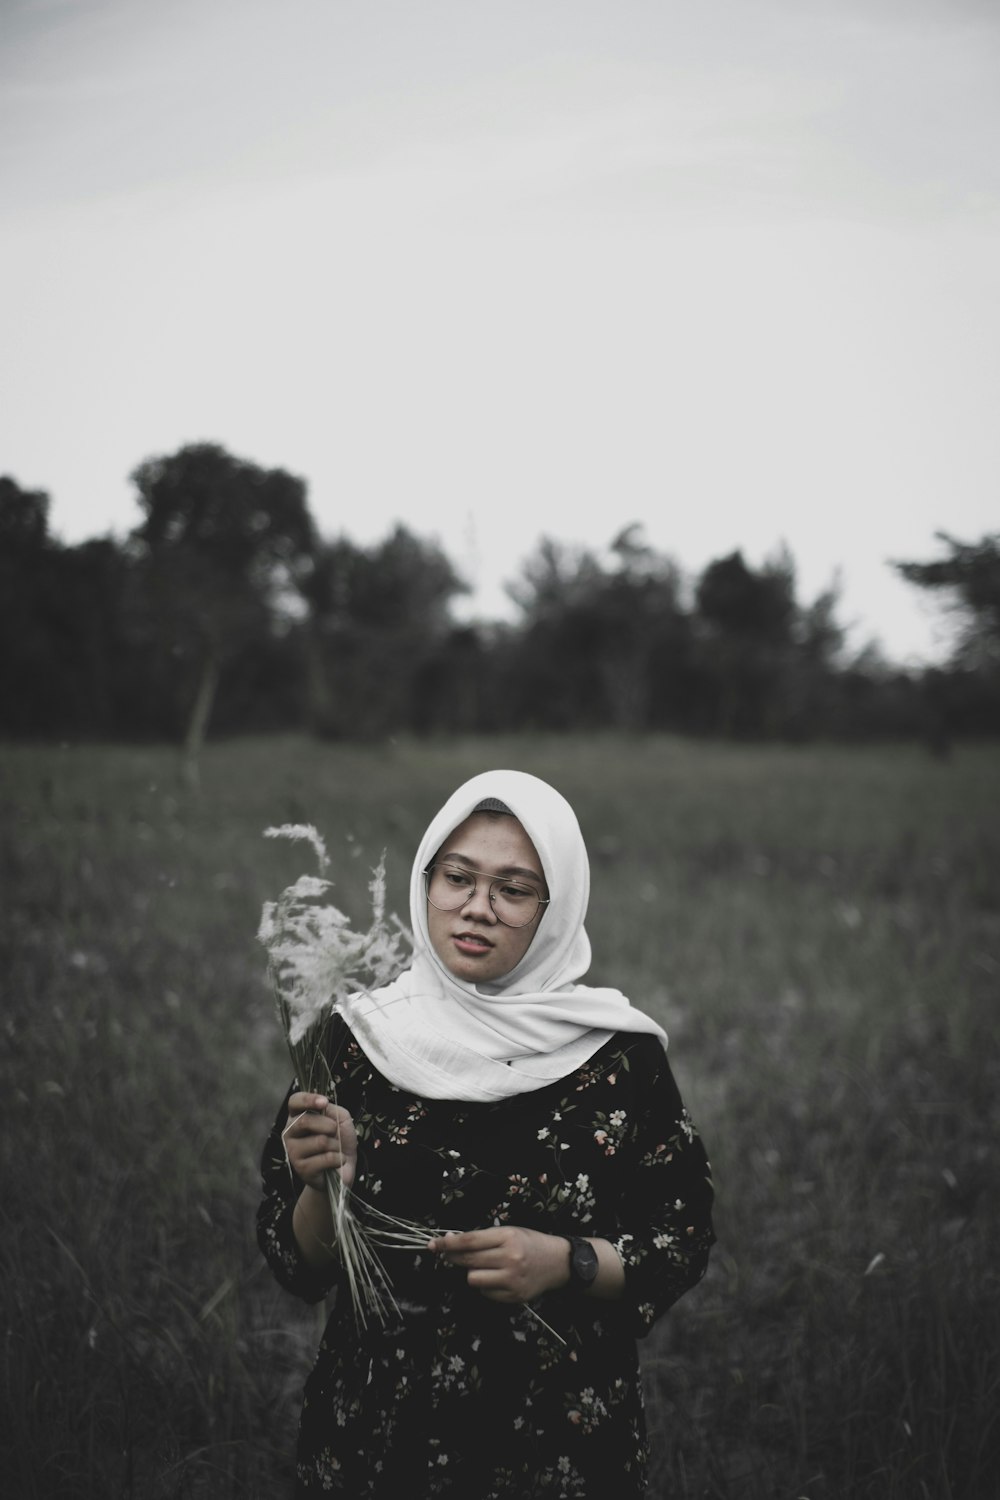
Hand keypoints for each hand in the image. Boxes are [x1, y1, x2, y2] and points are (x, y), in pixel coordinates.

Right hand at [282, 1092, 356, 1190]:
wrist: (343, 1170)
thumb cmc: (340, 1141)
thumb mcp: (341, 1119)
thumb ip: (332, 1110)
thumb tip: (323, 1107)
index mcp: (297, 1117)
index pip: (294, 1102)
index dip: (308, 1100)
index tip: (324, 1102)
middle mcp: (290, 1133)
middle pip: (304, 1121)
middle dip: (329, 1125)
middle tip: (335, 1131)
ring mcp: (293, 1152)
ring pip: (320, 1141)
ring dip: (336, 1145)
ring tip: (334, 1150)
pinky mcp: (302, 1169)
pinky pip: (326, 1158)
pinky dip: (338, 1159)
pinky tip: (335, 1162)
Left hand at [427, 1227, 569, 1303]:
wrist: (557, 1262)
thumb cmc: (529, 1243)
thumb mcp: (509, 1232)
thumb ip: (483, 1238)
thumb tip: (452, 1242)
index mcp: (508, 1237)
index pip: (470, 1240)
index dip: (448, 1243)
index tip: (433, 1244)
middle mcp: (510, 1258)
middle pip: (468, 1260)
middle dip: (452, 1257)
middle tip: (445, 1254)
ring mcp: (512, 1279)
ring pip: (473, 1279)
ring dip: (472, 1273)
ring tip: (482, 1267)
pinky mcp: (514, 1296)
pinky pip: (485, 1293)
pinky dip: (485, 1286)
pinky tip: (496, 1278)